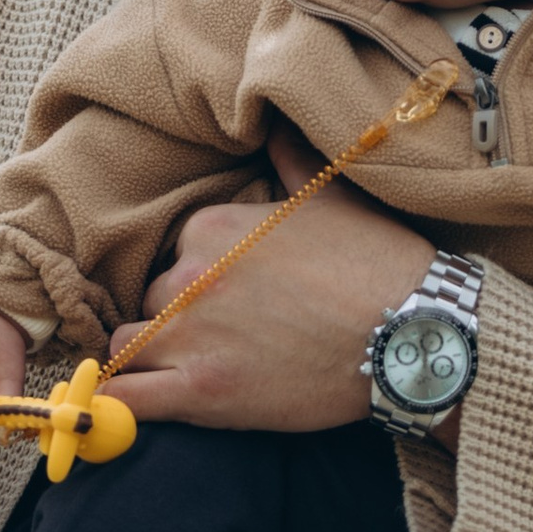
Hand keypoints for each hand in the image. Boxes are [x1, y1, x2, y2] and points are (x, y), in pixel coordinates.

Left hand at [113, 156, 437, 431]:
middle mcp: (190, 277)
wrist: (412, 333)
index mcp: (212, 228)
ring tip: (184, 371)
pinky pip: (127, 399)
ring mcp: (191, 336)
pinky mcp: (203, 392)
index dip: (196, 276)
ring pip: (127, 348)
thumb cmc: (377, 263)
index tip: (229, 296)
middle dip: (174, 317)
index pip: (172, 254)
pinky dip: (120, 404)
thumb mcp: (333, 195)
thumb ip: (290, 159)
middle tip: (221, 336)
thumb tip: (274, 125)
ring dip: (148, 359)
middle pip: (149, 300)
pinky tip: (137, 406)